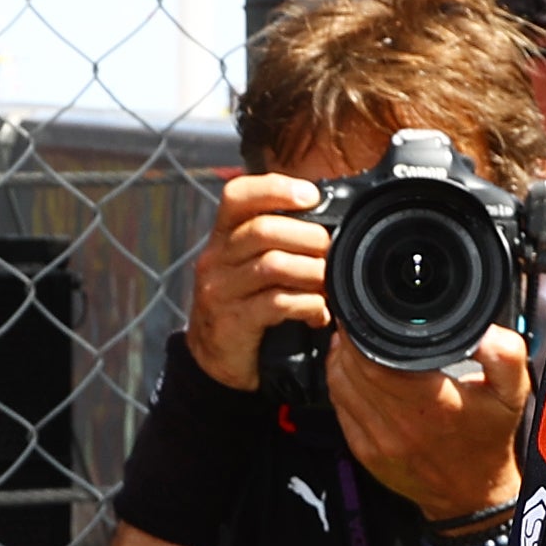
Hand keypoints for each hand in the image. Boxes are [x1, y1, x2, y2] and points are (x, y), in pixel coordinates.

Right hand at [186, 175, 332, 390]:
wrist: (214, 357)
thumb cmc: (243, 302)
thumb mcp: (250, 263)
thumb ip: (278, 238)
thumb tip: (329, 217)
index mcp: (222, 235)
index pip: (238, 195)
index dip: (276, 188)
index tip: (311, 196)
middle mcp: (215, 258)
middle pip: (263, 230)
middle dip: (308, 237)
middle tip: (331, 251)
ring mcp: (220, 290)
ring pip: (273, 265)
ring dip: (312, 272)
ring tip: (327, 282)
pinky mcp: (232, 321)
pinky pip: (277, 304)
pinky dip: (307, 305)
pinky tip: (319, 313)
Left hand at [323, 322, 529, 521]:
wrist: (472, 495)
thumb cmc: (489, 440)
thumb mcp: (512, 395)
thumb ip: (505, 356)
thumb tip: (485, 332)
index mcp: (433, 405)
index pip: (376, 359)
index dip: (364, 331)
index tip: (367, 313)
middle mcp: (400, 424)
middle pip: (353, 368)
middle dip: (351, 339)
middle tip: (358, 320)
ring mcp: (378, 440)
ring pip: (340, 385)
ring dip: (341, 358)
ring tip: (353, 340)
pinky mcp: (364, 451)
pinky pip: (339, 406)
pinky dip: (339, 383)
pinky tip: (350, 370)